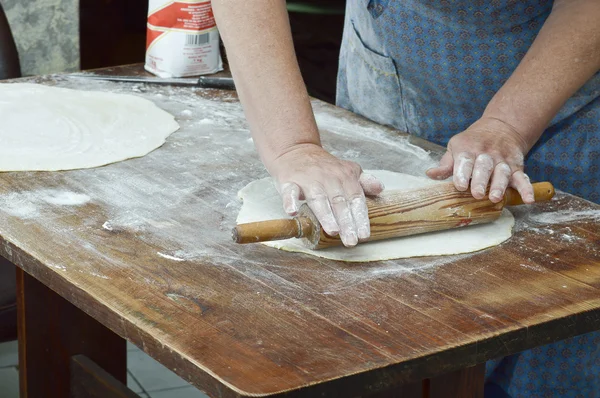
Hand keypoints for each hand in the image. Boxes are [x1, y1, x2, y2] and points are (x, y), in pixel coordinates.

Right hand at [269, 144, 383, 246]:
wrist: (295, 150)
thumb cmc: (323, 167)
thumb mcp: (347, 170)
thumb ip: (363, 182)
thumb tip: (380, 189)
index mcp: (344, 177)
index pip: (355, 199)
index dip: (360, 217)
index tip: (364, 235)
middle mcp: (328, 178)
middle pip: (339, 202)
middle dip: (346, 222)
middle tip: (351, 241)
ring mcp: (308, 179)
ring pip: (318, 198)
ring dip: (326, 215)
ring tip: (333, 231)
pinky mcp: (289, 181)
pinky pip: (289, 192)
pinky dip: (290, 201)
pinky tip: (293, 212)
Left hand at [426, 117, 534, 203]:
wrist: (501, 126)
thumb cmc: (472, 142)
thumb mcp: (456, 147)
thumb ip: (446, 164)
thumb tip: (430, 174)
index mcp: (468, 150)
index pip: (464, 162)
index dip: (462, 174)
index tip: (460, 186)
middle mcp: (486, 154)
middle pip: (483, 168)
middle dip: (480, 181)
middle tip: (476, 194)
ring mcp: (502, 160)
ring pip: (502, 172)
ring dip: (499, 185)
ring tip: (494, 197)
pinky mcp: (516, 166)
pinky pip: (523, 177)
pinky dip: (526, 189)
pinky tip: (528, 199)